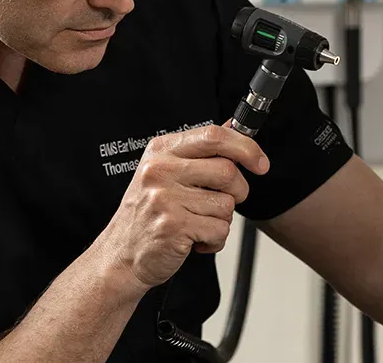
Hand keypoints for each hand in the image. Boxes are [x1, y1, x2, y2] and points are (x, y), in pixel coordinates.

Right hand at [93, 124, 270, 292]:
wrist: (121, 255)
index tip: (260, 163)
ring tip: (198, 223)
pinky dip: (215, 240)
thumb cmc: (146, 214)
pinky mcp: (173, 226)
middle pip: (227, 171)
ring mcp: (165, 198)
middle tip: (222, 202)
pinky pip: (219, 230)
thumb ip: (199, 151)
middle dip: (237, 191)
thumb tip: (233, 128)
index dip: (246, 147)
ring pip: (226, 204)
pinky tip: (195, 239)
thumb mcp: (166, 173)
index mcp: (161, 151)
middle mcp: (160, 171)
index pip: (214, 136)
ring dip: (221, 220)